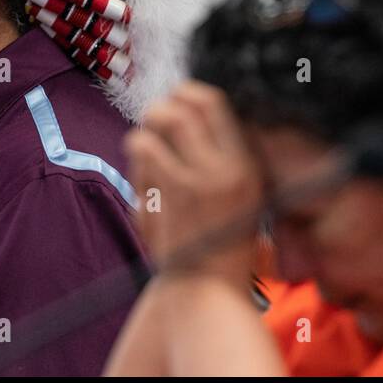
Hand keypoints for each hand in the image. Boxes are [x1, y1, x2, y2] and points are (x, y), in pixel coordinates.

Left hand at [125, 80, 263, 288]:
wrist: (208, 291)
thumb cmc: (226, 244)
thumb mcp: (247, 195)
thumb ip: (226, 157)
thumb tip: (193, 110)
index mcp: (244, 166)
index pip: (213, 103)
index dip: (189, 92)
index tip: (179, 98)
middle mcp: (218, 171)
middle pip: (177, 110)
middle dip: (159, 109)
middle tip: (155, 121)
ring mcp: (187, 185)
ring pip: (149, 132)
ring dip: (143, 136)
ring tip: (148, 148)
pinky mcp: (160, 201)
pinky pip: (139, 160)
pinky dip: (136, 162)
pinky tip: (143, 176)